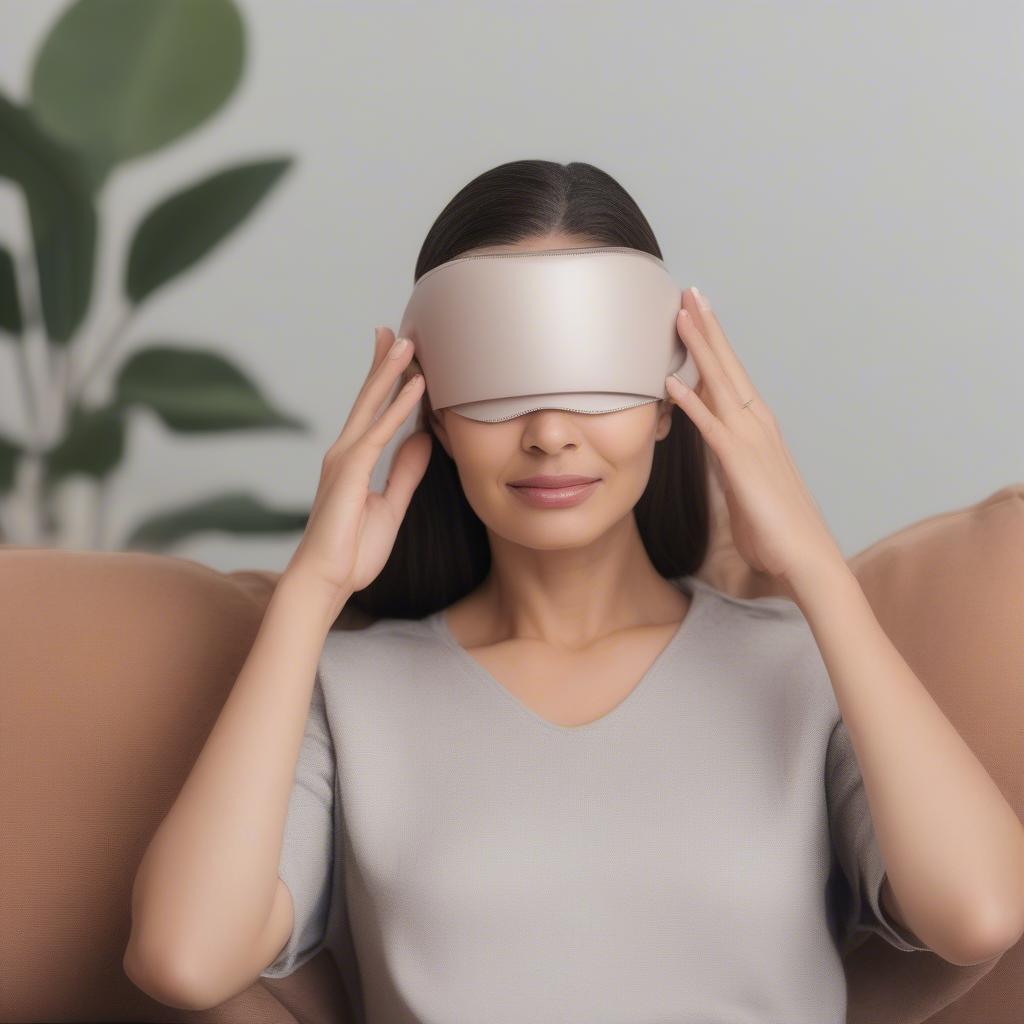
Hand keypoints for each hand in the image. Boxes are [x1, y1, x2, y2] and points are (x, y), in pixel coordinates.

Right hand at [284, 327, 431, 598]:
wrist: (326, 581)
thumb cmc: (353, 551)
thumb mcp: (391, 505)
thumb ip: (406, 471)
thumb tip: (423, 440)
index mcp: (354, 460)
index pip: (374, 411)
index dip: (386, 381)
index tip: (400, 354)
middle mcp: (346, 451)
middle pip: (368, 397)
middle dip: (382, 361)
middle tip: (396, 329)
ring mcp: (345, 458)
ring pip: (371, 404)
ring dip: (391, 370)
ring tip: (408, 340)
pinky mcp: (350, 471)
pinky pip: (380, 432)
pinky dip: (400, 406)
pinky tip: (416, 384)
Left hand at [665, 288, 843, 584]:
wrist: (805, 554)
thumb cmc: (775, 524)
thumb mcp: (744, 481)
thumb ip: (727, 458)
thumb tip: (712, 444)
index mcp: (758, 426)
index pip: (731, 375)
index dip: (713, 343)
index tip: (697, 314)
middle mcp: (757, 423)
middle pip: (727, 365)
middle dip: (707, 328)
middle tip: (688, 292)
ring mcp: (750, 439)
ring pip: (719, 382)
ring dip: (698, 348)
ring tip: (679, 315)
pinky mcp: (739, 462)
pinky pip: (710, 426)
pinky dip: (690, 402)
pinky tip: (670, 383)